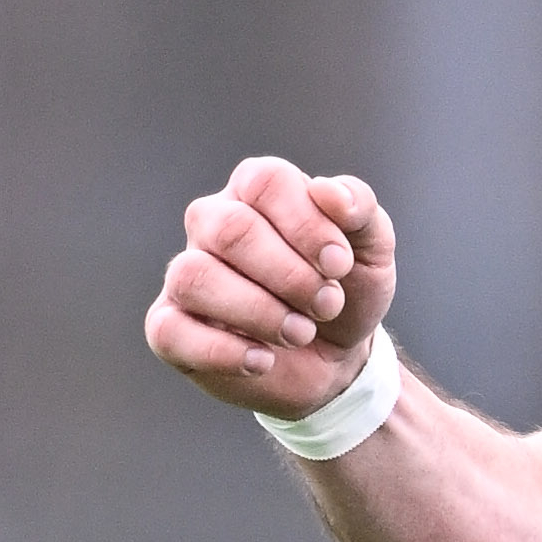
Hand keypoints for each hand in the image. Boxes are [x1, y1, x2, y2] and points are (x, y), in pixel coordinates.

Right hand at [144, 157, 399, 418]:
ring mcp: (184, 274)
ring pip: (195, 277)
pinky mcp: (168, 326)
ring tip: (301, 332)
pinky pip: (170, 331)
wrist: (336, 355)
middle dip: (290, 275)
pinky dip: (224, 352)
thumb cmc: (346, 287)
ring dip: (259, 313)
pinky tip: (263, 360)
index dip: (307, 225)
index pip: (266, 182)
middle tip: (328, 304)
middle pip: (230, 229)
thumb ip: (361, 207)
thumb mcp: (372, 246)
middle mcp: (211, 222)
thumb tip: (329, 192)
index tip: (341, 265)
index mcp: (256, 189)